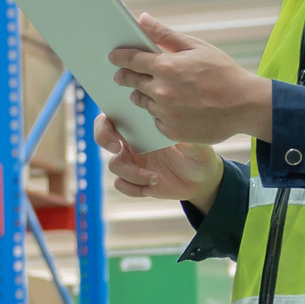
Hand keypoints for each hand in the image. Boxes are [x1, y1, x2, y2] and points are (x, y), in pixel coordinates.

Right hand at [95, 113, 222, 211]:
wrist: (200, 181)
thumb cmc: (198, 156)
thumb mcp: (200, 148)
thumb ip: (190, 143)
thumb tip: (178, 139)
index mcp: (144, 126)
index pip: (117, 115)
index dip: (106, 123)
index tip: (116, 137)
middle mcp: (133, 141)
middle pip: (103, 134)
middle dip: (103, 139)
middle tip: (117, 150)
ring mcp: (132, 161)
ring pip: (114, 165)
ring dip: (133, 174)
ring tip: (155, 178)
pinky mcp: (133, 180)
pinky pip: (121, 184)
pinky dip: (134, 188)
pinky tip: (152, 186)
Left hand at [111, 15, 276, 149]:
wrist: (246, 105)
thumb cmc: (223, 72)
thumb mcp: (197, 47)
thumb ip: (165, 35)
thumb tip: (142, 19)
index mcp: (166, 66)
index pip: (130, 59)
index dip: (119, 57)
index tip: (113, 57)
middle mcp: (161, 91)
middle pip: (130, 81)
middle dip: (126, 76)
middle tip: (126, 74)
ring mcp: (165, 113)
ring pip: (142, 101)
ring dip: (146, 95)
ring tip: (161, 90)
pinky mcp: (171, 131)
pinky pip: (155, 120)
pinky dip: (160, 114)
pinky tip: (175, 108)